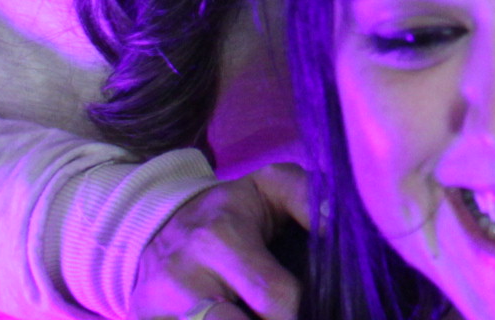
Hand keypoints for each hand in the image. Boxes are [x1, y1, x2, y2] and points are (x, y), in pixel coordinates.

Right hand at [128, 164, 307, 319]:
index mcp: (220, 239)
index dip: (304, 309)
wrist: (157, 223)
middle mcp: (184, 278)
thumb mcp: (270, 186)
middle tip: (293, 313)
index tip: (320, 306)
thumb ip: (308, 198)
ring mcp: (158, 306)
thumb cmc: (229, 210)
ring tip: (257, 312)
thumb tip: (337, 224)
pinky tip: (233, 315)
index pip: (276, 298)